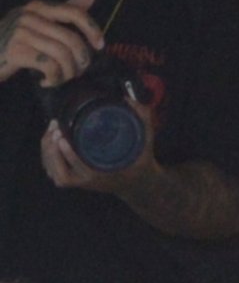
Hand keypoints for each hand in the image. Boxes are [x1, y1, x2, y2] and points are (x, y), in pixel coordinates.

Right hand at [0, 0, 102, 86]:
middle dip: (81, 61)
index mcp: (39, 6)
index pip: (74, 13)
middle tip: (76, 72)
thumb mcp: (38, 22)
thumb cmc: (13, 41)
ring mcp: (21, 32)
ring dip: (68, 73)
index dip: (92, 29)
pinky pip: (49, 66)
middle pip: (72, 39)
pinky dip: (54, 78)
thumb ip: (63, 10)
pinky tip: (46, 82)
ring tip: (61, 78)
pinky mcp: (15, 50)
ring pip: (63, 55)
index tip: (100, 45)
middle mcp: (30, 15)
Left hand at [40, 96, 154, 193]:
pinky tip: (50, 142)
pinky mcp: (77, 181)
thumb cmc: (140, 162)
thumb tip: (128, 99)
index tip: (61, 135)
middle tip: (55, 128)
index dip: (68, 154)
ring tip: (52, 131)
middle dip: (52, 152)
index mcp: (104, 175)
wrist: (138, 184)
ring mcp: (81, 183)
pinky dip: (49, 159)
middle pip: (60, 173)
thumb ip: (143, 121)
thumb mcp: (145, 142)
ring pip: (55, 174)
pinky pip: (55, 173)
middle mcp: (89, 182)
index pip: (80, 169)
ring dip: (48, 154)